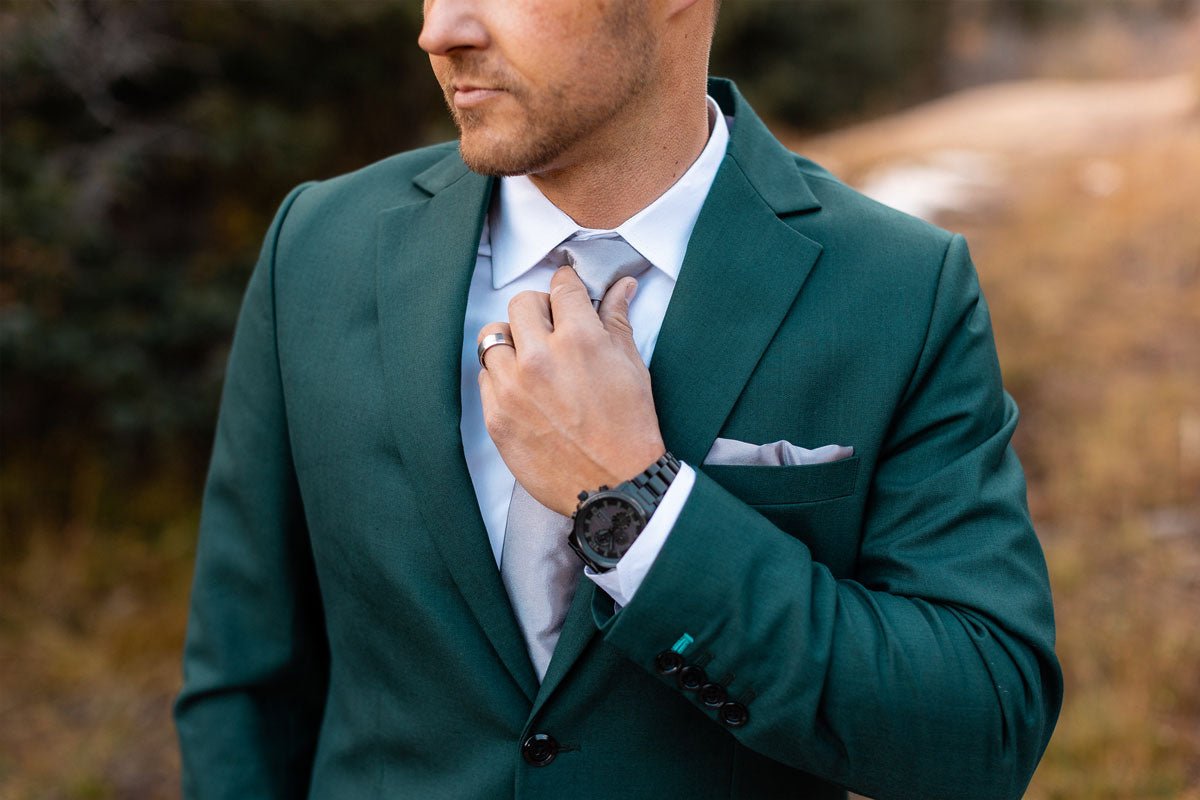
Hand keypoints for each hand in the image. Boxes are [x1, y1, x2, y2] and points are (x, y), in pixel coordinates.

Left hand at [477, 267, 665, 514]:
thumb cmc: (629, 429)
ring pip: (493, 337)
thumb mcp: (631, 367)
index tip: (567, 294)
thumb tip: (620, 287)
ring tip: (532, 359)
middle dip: (539, 310)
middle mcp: (539, 358)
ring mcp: (512, 388)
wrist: (614, 487)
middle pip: (521, 304)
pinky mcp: (496, 417)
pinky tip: (523, 389)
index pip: (561, 288)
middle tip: (552, 328)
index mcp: (579, 340)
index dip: (568, 287)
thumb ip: (617, 320)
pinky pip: (484, 377)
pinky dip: (500, 376)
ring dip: (513, 342)